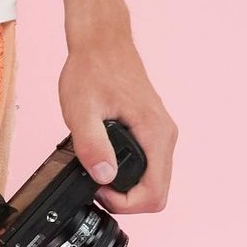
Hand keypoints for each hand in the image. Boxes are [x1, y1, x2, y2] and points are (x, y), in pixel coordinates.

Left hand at [58, 25, 177, 214]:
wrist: (102, 43)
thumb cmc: (92, 70)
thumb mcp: (81, 110)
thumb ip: (92, 145)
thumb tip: (104, 177)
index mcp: (155, 134)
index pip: (154, 194)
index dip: (125, 203)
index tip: (99, 191)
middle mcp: (165, 136)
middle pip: (157, 193)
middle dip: (126, 200)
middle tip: (96, 186)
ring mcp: (160, 133)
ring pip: (153, 181)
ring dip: (127, 189)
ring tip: (98, 174)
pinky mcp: (151, 131)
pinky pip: (148, 166)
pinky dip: (129, 175)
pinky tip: (106, 164)